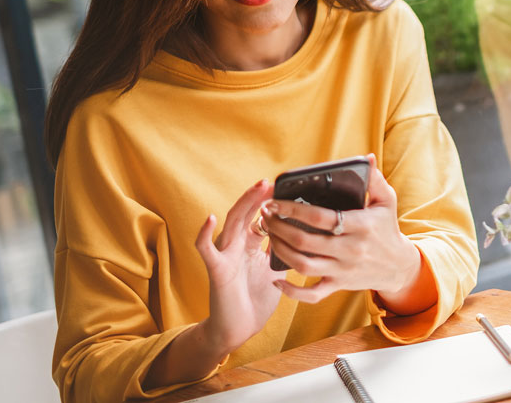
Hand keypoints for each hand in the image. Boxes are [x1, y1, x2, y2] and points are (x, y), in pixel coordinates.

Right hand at [196, 179, 285, 354]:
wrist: (238, 329)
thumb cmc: (255, 300)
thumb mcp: (276, 270)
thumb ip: (283, 250)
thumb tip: (305, 234)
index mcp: (250, 245)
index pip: (259, 217)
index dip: (269, 203)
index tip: (284, 189)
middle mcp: (236, 246)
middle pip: (246, 214)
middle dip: (258, 197)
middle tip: (271, 181)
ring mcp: (225, 255)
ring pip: (232, 223)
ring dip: (243, 204)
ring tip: (256, 189)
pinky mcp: (217, 269)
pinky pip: (206, 250)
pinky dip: (205, 234)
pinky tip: (210, 218)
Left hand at [262, 154, 425, 307]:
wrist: (398, 266)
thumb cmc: (387, 229)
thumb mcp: (387, 201)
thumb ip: (374, 179)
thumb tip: (368, 157)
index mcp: (361, 225)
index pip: (321, 217)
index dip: (293, 209)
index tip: (274, 201)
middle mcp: (350, 249)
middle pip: (306, 241)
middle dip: (279, 227)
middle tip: (265, 215)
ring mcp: (343, 270)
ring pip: (303, 265)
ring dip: (281, 251)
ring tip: (269, 235)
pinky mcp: (339, 286)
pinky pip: (312, 295)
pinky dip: (292, 291)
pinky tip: (276, 279)